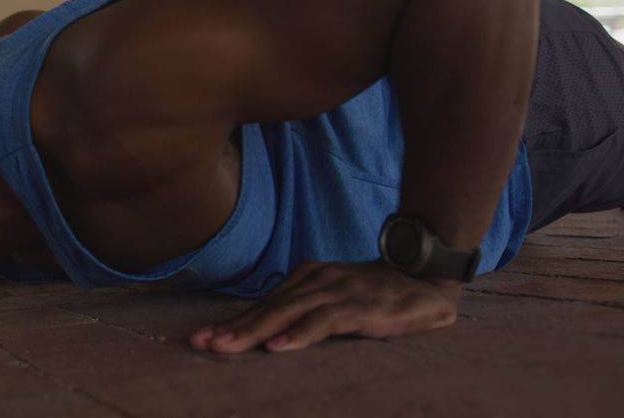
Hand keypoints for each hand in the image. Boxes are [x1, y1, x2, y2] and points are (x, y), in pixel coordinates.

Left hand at [190, 260, 460, 352]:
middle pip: (267, 308)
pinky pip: (324, 321)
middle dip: (232, 328)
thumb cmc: (374, 293)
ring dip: (255, 331)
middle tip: (201, 343)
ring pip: (288, 313)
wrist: (424, 276)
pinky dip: (300, 334)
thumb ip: (304, 311)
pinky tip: (279, 346)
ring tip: (227, 347)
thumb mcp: (333, 298)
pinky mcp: (359, 306)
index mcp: (306, 278)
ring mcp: (337, 291)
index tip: (200, 338)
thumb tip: (267, 331)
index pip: (263, 304)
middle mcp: (316, 280)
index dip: (232, 322)